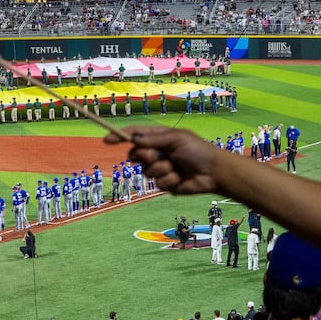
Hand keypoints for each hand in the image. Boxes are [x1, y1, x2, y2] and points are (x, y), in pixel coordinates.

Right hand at [106, 127, 222, 195]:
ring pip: (146, 171)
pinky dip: (168, 180)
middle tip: (159, 155)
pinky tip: (180, 178)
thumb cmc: (198, 150)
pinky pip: (157, 183)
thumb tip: (134, 139)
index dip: (120, 136)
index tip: (107, 140)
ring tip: (176, 167)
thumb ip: (154, 140)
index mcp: (159, 138)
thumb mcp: (176, 139)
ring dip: (161, 169)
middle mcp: (157, 152)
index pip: (135, 135)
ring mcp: (161, 169)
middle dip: (145, 156)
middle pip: (135, 155)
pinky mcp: (166, 184)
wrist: (213, 172)